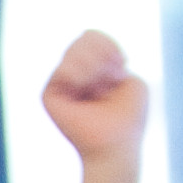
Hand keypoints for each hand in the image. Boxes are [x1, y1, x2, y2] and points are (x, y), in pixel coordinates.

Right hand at [39, 29, 149, 162]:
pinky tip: (85, 92)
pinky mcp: (49, 96)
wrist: (115, 146)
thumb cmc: (127, 118)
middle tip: (110, 81)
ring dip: (93, 67)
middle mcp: (74, 75)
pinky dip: (79, 77)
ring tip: (98, 89)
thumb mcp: (133, 82)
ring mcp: (60, 84)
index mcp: (92, 70)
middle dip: (103, 55)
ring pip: (72, 51)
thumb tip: (83, 54)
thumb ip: (116, 62)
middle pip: (83, 38)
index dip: (109, 46)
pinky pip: (62, 70)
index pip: (92, 36)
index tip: (121, 66)